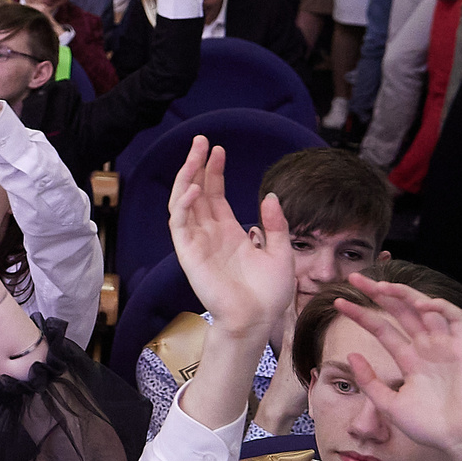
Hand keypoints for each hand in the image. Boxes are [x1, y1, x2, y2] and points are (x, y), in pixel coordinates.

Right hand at [164, 137, 293, 341]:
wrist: (257, 320)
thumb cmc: (269, 293)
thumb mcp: (281, 252)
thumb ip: (276, 225)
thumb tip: (270, 196)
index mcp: (229, 233)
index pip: (215, 195)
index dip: (215, 171)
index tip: (218, 149)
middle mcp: (209, 234)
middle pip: (197, 191)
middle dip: (197, 165)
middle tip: (200, 140)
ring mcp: (197, 242)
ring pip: (184, 202)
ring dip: (187, 177)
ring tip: (194, 154)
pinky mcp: (188, 253)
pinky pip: (180, 224)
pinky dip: (184, 204)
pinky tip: (196, 188)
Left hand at [330, 277, 461, 460]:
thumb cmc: (429, 426)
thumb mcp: (389, 404)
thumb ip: (370, 381)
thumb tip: (350, 355)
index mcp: (410, 360)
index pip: (382, 329)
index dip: (361, 314)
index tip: (338, 303)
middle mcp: (427, 348)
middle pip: (401, 312)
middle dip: (379, 293)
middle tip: (354, 277)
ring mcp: (447, 346)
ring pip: (426, 309)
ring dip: (406, 294)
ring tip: (382, 286)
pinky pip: (456, 318)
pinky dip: (440, 307)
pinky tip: (421, 304)